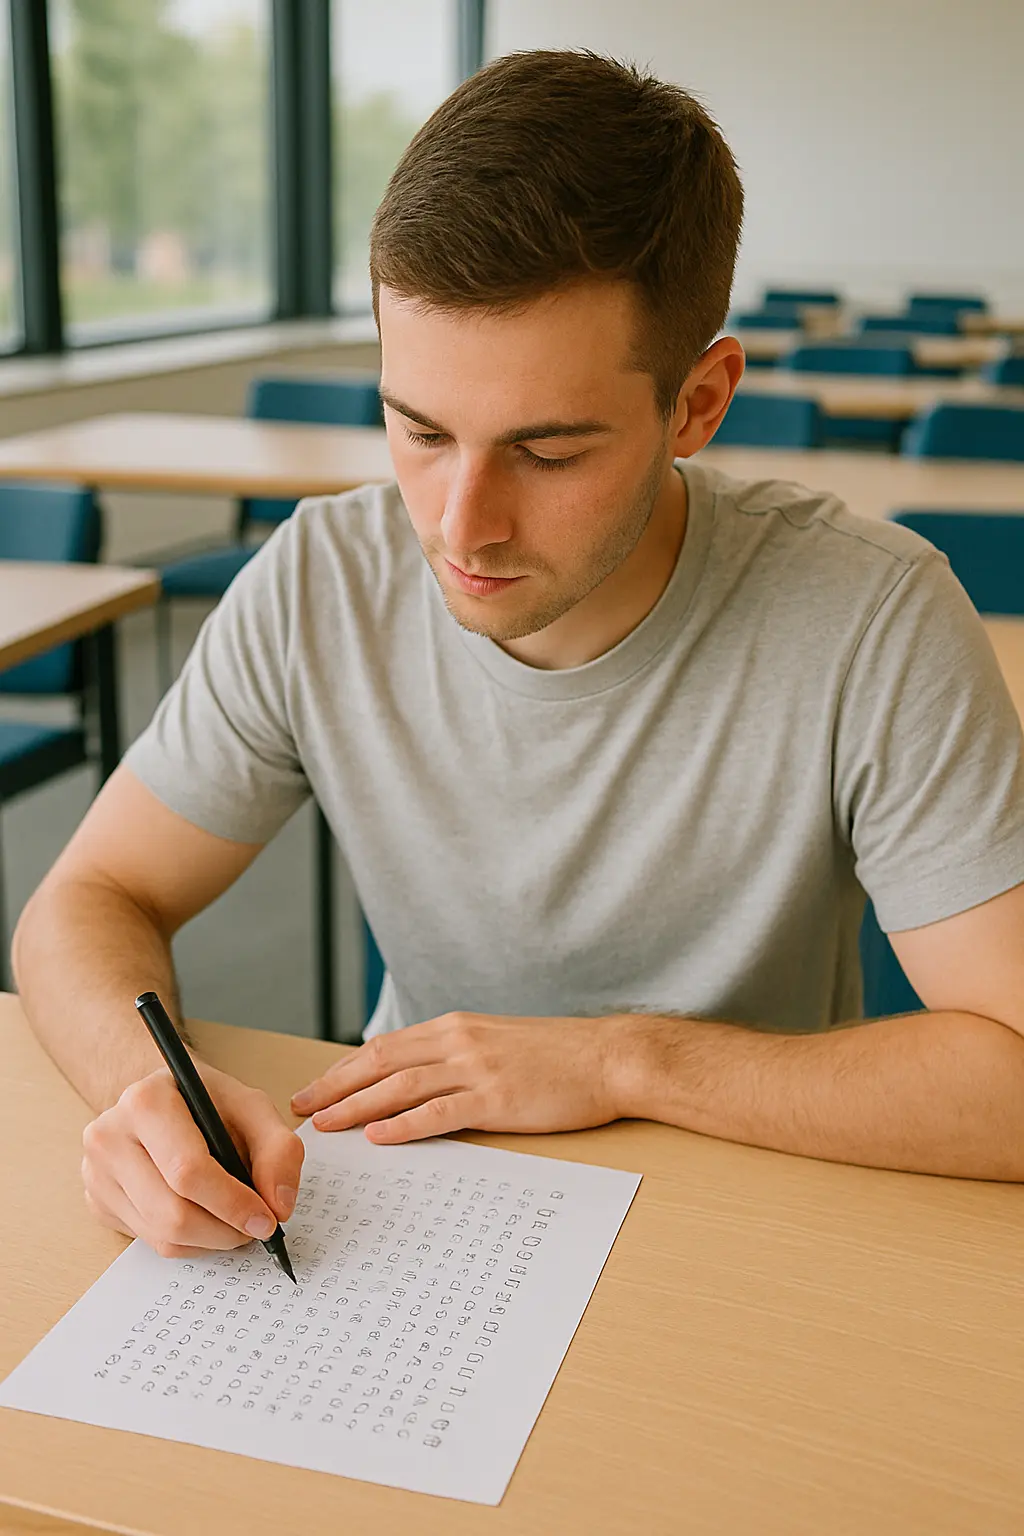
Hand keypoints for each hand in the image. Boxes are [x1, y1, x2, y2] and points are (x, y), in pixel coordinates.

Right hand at [81, 1063, 304, 1257]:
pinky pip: (151, 1242)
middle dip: (224, 1230)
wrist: (162, 1098)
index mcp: (146, 1102)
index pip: (188, 1171)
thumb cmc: (208, 1102)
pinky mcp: (98, 1203)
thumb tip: (279, 1207)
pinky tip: (205, 1217)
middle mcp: (109, 1138)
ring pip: (162, 1235)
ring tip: (235, 1222)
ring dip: (210, 1240)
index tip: (266, 1220)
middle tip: (255, 1227)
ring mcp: (96, 1174)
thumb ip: (279, 1149)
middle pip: (172, 1212)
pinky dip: (189, 1241)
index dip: (233, 1203)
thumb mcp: (252, 1107)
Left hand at [290, 1011, 629, 1143]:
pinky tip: (378, 1137)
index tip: (315, 1087)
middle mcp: (458, 1041)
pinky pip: (440, 1112)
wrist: (610, 1057)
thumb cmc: (559, 1056)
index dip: (343, 1068)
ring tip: (323, 1125)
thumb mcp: (498, 1042)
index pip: (384, 1046)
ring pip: (399, 1085)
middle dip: (334, 1086)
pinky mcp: (497, 1099)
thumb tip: (418, 1078)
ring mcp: (477, 1069)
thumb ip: (458, 1055)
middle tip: (300, 1109)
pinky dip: (405, 1125)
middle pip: (379, 1061)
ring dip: (355, 1106)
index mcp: (456, 1027)